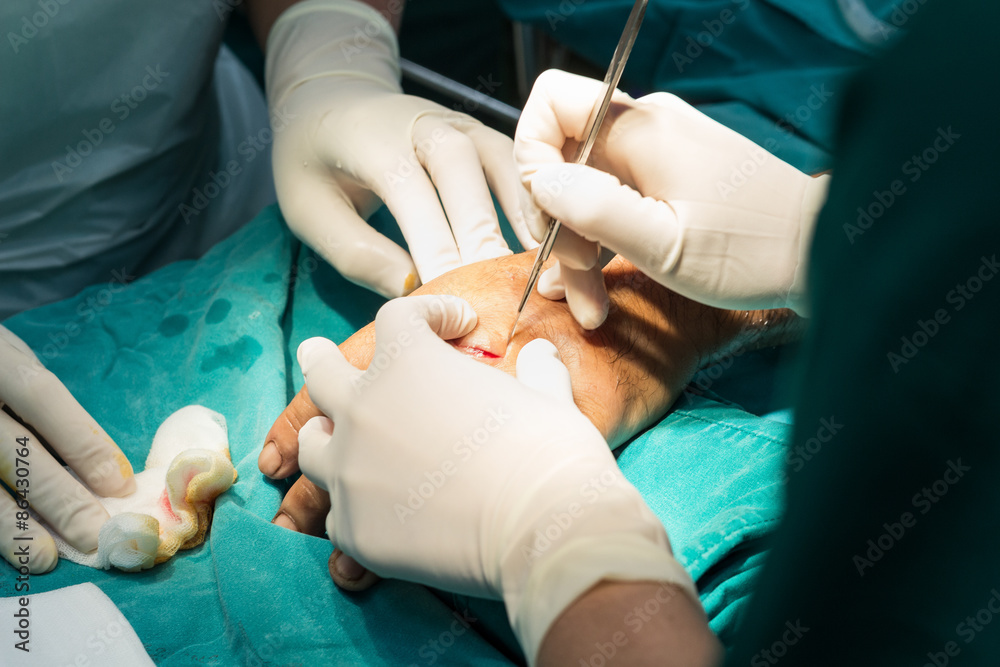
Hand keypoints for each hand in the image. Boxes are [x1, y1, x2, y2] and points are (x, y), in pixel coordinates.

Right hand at [0, 326, 134, 572]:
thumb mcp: (15, 363)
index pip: (42, 398)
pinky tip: (9, 547)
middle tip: (95, 536)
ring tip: (44, 558)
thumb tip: (103, 467)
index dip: (81, 443)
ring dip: (12, 525)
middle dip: (58, 498)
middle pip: (14, 451)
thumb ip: (49, 408)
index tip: (119, 486)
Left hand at [265, 0, 533, 298]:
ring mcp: (459, 124)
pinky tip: (541, 247)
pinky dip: (532, 204)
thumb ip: (356, 251)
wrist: (331, 102)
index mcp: (371, 139)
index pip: (410, 191)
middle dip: (480, 234)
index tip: (449, 296)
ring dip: (519, 217)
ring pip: (500, 162)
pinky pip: (516, 167)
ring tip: (534, 270)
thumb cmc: (314, 164)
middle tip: (493, 293)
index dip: (432, 245)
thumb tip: (413, 290)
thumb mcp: (307, 210)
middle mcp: (422, 122)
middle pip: (462, 171)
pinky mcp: (482, 135)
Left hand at [294, 295, 696, 662]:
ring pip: (312, 445)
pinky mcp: (355, 528)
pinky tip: (378, 514)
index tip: (458, 324)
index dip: (430, 314)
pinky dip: (356, 508)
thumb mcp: (549, 397)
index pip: (399, 318)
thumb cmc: (548, 453)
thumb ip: (537, 373)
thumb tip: (541, 355)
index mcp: (409, 362)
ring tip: (330, 439)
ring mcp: (351, 471)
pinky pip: (339, 514)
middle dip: (320, 359)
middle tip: (314, 352)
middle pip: (322, 372)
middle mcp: (365, 409)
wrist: (541, 528)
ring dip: (325, 438)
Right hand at [514, 69, 829, 326]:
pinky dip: (603, 243)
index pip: (550, 103)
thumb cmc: (751, 252)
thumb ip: (594, 208)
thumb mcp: (663, 245)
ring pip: (585, 188)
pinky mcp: (670, 178)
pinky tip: (601, 291)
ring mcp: (659, 152)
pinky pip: (615, 201)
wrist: (820, 253)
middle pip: (563, 159)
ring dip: (578, 247)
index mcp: (641, 130)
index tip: (546, 219)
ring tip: (590, 306)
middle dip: (556, 224)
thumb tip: (539, 181)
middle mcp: (646, 128)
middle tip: (572, 284)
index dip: (529, 157)